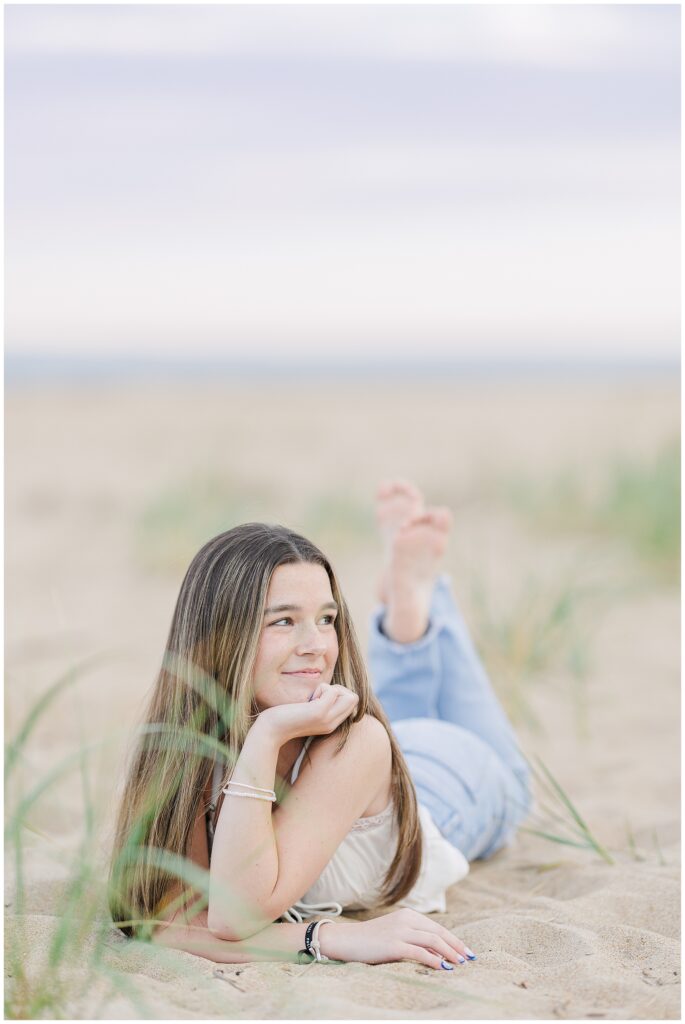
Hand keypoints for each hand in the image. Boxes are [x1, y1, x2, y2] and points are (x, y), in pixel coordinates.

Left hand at [256, 684, 358, 744]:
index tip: (319, 698)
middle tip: (318, 695)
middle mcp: (332, 724)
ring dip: (332, 688)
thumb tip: (328, 689)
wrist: (270, 731)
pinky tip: (308, 699)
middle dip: (338, 689)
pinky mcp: (319, 713)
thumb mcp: (306, 711)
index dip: (339, 694)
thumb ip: (319, 704)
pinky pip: (333, 691)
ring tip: (313, 698)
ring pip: (350, 695)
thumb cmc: (283, 717)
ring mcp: (328, 719)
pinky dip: (322, 688)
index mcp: (330, 724)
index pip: (352, 704)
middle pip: (354, 698)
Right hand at [320, 908, 474, 969]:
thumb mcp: (395, 935)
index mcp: (408, 915)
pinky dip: (434, 959)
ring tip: (460, 964)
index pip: (437, 927)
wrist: (346, 940)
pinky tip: (443, 967)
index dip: (454, 939)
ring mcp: (400, 931)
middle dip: (456, 946)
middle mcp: (406, 920)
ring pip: (432, 940)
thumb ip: (413, 939)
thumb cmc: (370, 941)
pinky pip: (419, 951)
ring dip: (449, 952)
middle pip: (439, 932)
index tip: (466, 951)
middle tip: (469, 958)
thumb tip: (437, 952)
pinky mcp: (393, 944)